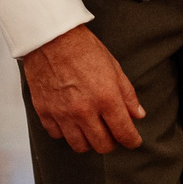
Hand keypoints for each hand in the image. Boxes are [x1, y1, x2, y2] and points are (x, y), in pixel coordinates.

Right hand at [19, 25, 143, 154]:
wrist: (50, 38)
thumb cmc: (83, 48)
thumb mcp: (113, 67)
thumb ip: (127, 94)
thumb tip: (138, 114)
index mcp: (106, 98)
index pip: (124, 133)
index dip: (132, 140)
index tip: (133, 141)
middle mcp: (84, 110)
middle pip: (102, 145)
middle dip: (112, 143)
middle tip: (112, 134)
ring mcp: (62, 113)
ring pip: (79, 145)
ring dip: (89, 141)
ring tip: (91, 129)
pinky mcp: (44, 112)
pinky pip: (57, 135)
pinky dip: (65, 132)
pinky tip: (70, 121)